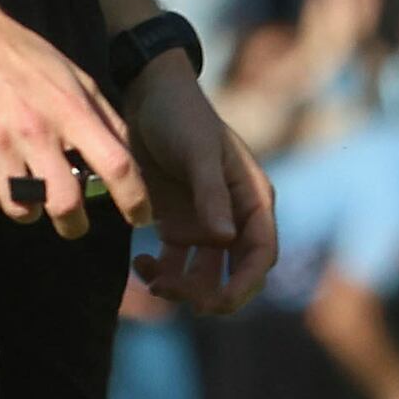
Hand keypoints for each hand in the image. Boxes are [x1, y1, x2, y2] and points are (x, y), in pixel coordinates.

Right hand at [0, 1, 146, 235]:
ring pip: (21, 208)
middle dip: (73, 225)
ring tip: (27, 196)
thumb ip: (102, 115)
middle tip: (72, 224)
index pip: (117, 164)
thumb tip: (127, 157)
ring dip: (29, 211)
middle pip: (65, 202)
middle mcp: (36, 129)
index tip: (140, 217)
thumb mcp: (73, 74)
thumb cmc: (21, 54)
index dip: (135, 199)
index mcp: (70, 109)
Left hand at [122, 60, 274, 312]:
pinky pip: (174, 262)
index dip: (244, 285)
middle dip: (207, 293)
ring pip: (202, 274)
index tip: (217, 304)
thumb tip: (225, 240)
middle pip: (232, 274)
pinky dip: (160, 271)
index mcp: (251, 200)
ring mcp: (204, 222)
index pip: (259, 255)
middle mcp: (232, 217)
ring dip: (180, 286)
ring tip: (150, 278)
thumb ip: (211, 195)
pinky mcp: (175, 221)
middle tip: (170, 291)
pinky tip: (139, 262)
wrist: (146, 94)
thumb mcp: (198, 153)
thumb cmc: (181, 117)